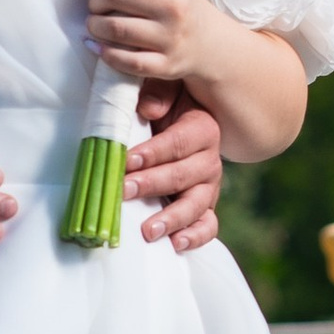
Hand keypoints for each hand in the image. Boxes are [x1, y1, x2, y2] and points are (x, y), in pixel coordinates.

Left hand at [82, 0, 210, 87]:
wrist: (209, 41)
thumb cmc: (176, 6)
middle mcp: (171, 6)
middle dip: (94, 2)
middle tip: (97, 8)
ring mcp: (169, 37)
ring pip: (114, 28)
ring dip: (95, 27)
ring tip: (97, 26)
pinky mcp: (165, 64)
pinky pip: (125, 61)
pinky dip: (106, 54)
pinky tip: (101, 48)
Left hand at [125, 82, 224, 253]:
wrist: (175, 124)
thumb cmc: (161, 105)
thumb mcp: (162, 89)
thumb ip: (158, 91)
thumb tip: (149, 109)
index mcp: (202, 127)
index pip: (179, 142)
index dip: (154, 152)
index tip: (127, 161)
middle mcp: (210, 158)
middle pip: (184, 175)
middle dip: (151, 184)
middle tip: (123, 191)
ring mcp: (208, 186)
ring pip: (197, 204)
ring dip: (172, 218)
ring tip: (148, 231)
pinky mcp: (204, 207)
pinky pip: (208, 225)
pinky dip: (195, 237)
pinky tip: (176, 244)